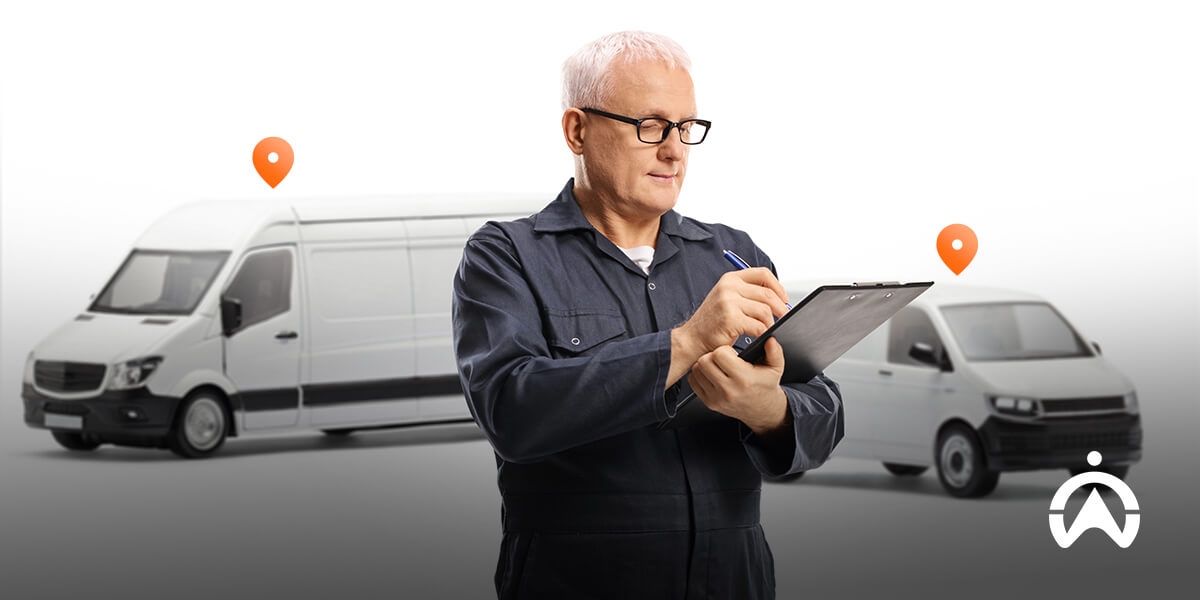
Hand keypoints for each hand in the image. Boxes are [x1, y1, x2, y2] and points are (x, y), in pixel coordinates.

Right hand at [671, 267, 789, 369]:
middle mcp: (729, 287)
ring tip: (768, 330)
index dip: (778, 286)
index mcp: (730, 279)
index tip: (784, 299)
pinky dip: (763, 333)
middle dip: (780, 308)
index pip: (763, 274)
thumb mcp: (727, 299)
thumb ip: (747, 293)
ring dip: (770, 323)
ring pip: (765, 311)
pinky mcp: (730, 318)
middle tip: (783, 317)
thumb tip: (777, 297)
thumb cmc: (713, 322)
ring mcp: (728, 302)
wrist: (692, 339)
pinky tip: (760, 337)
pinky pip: (758, 326)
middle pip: (767, 294)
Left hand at [687, 337, 789, 434]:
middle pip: (704, 361)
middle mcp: (728, 390)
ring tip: (717, 365)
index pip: (719, 354)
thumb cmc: (765, 385)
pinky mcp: (709, 403)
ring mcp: (716, 398)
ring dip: (704, 364)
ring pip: (697, 370)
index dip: (724, 349)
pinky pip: (693, 381)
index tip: (731, 353)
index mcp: (744, 379)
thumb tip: (770, 340)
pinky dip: (699, 374)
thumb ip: (775, 352)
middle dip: (712, 355)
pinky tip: (712, 374)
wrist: (760, 409)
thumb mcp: (775, 368)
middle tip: (722, 358)